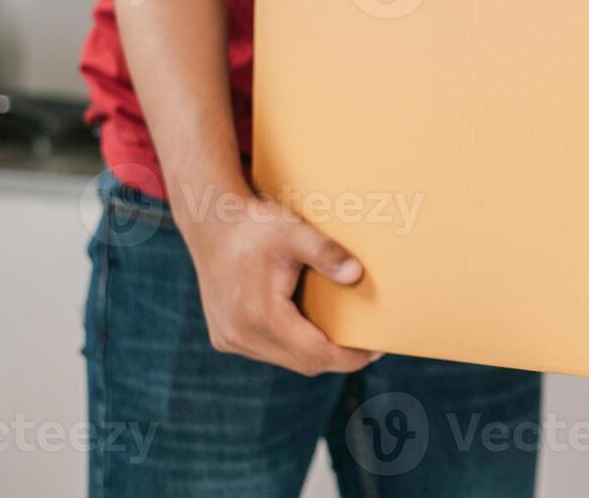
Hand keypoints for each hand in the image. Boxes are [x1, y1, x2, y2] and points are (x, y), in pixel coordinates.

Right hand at [179, 190, 381, 375]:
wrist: (211, 225)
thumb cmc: (257, 226)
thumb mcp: (295, 231)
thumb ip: (327, 252)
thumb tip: (357, 274)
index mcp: (260, 315)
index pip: (315, 353)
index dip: (349, 358)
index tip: (377, 350)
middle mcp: (241, 334)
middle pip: (303, 363)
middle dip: (339, 359)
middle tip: (369, 345)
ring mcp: (230, 339)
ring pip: (286, 360)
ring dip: (315, 354)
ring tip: (345, 337)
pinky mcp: (225, 337)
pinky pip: (269, 352)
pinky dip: (293, 347)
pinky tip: (311, 330)